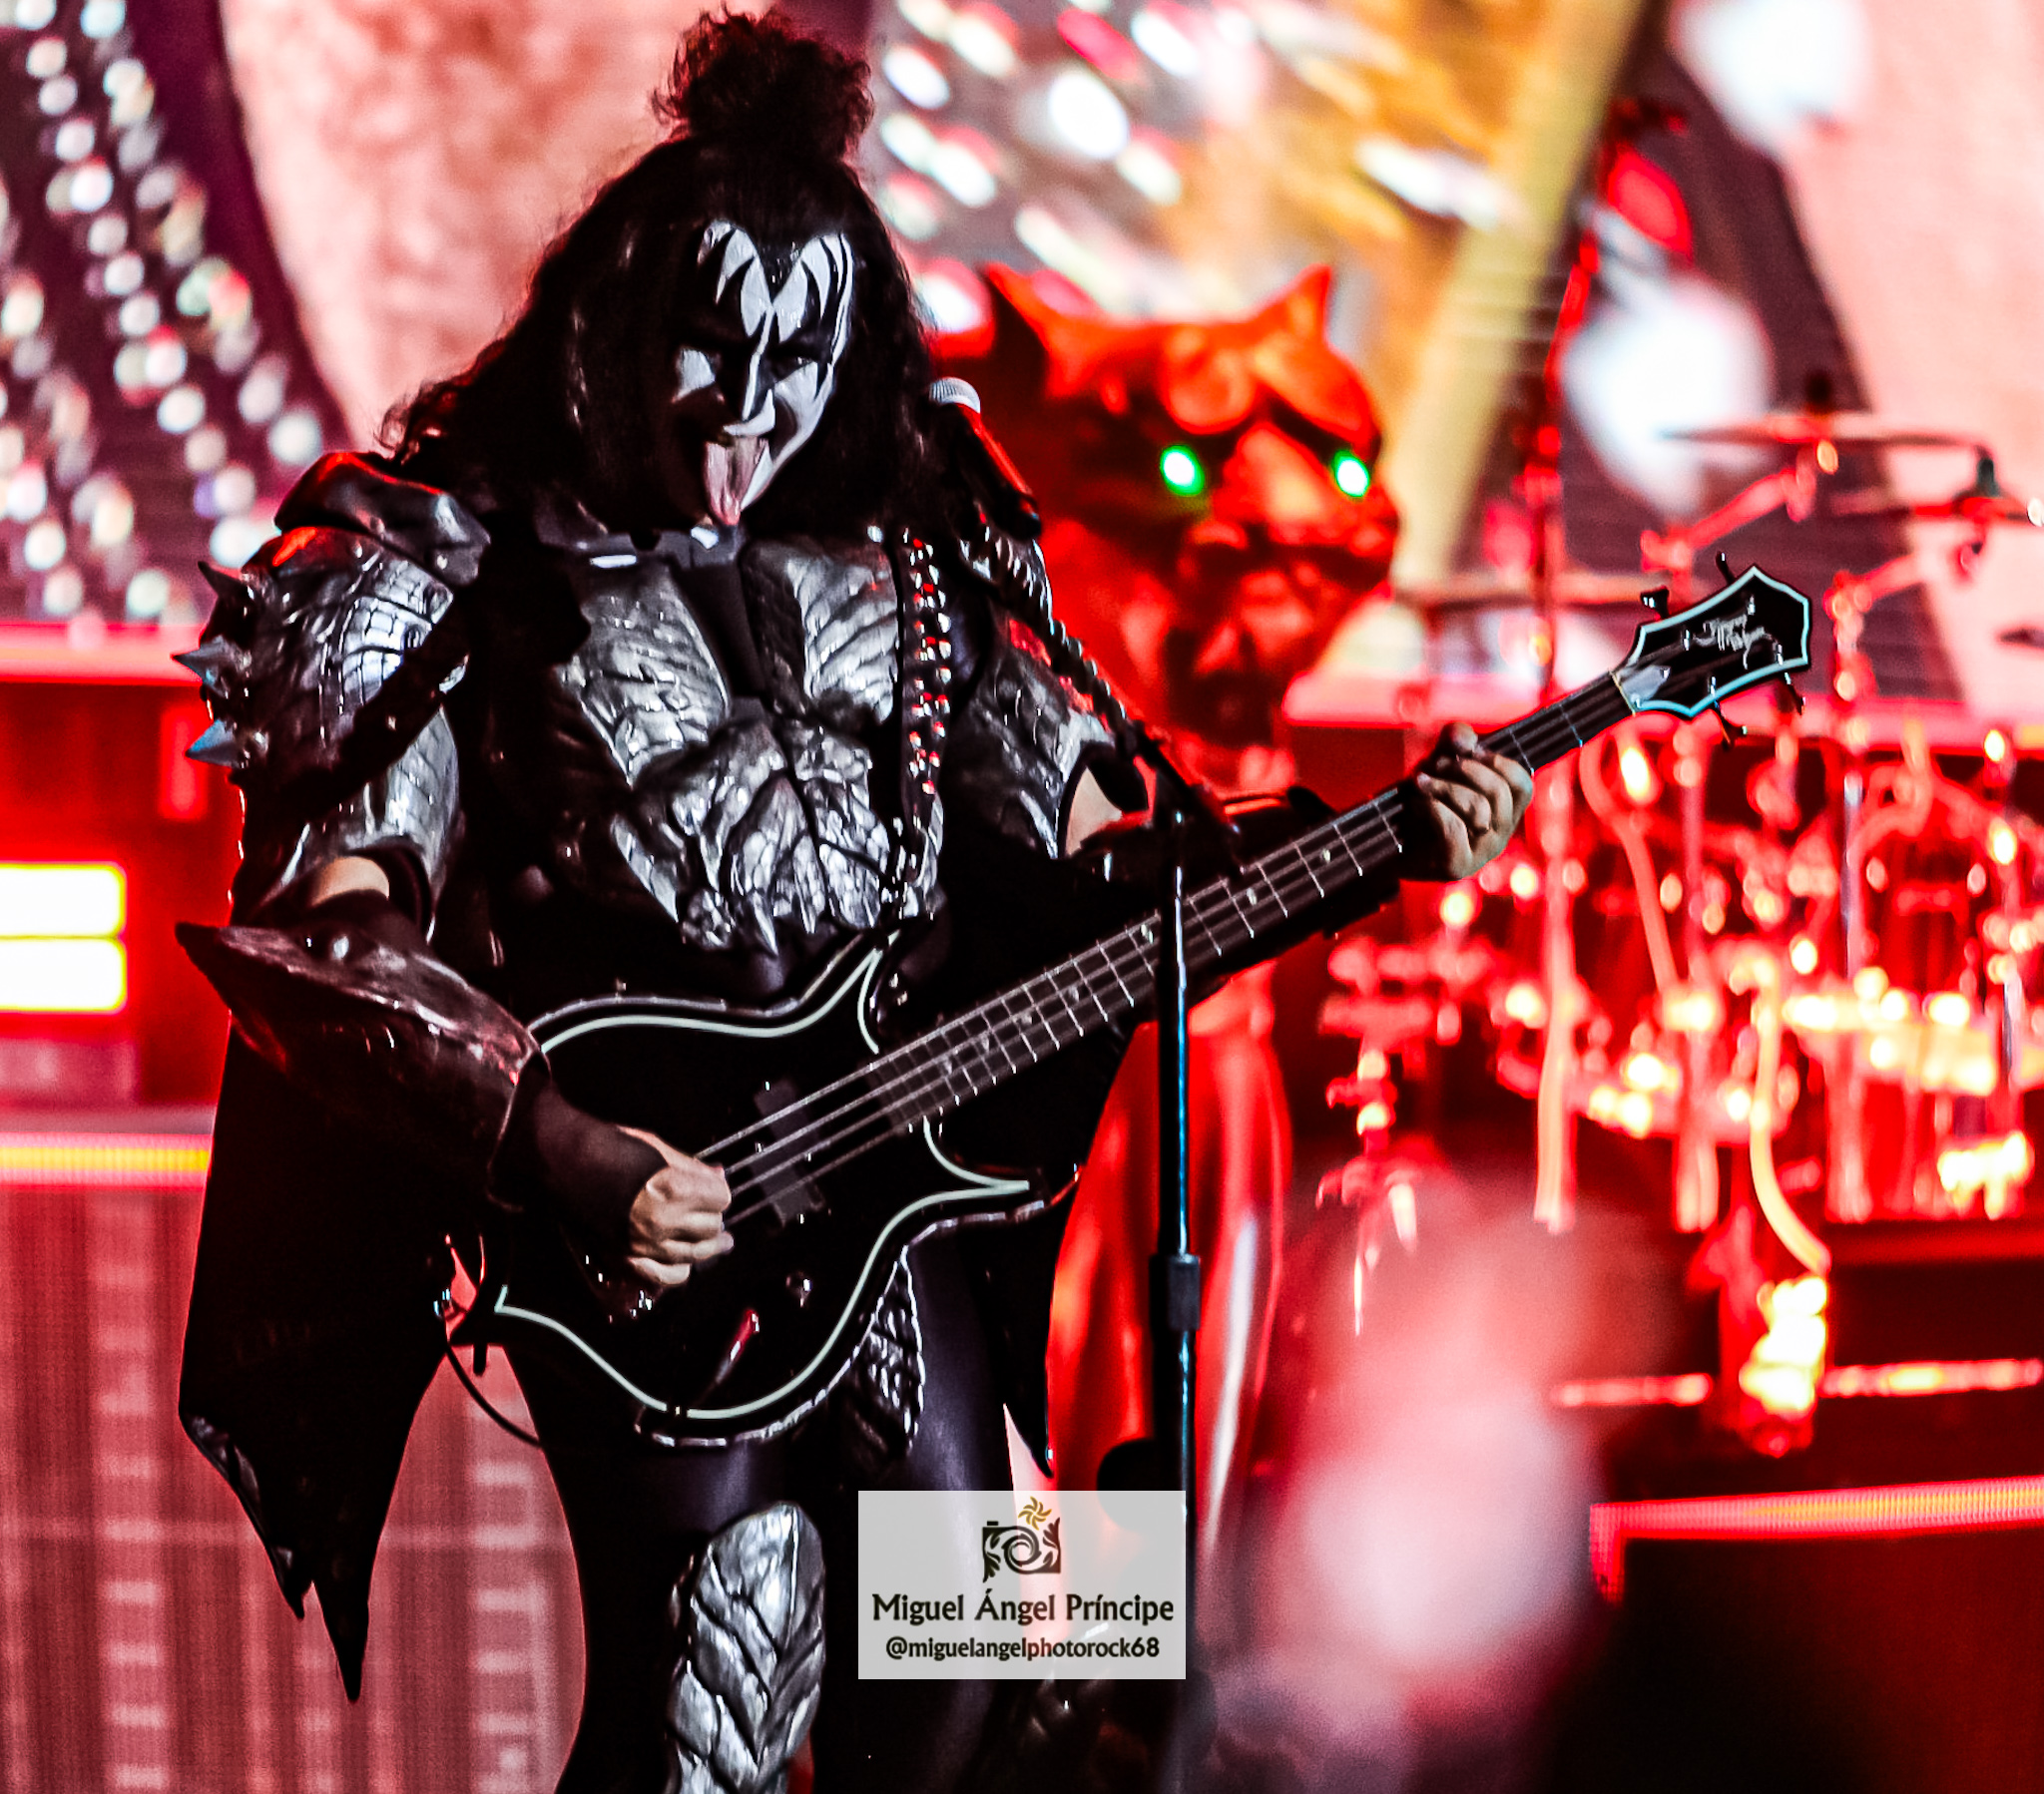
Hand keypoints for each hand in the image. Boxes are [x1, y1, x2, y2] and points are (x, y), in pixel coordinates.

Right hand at [617, 1127, 734, 1289]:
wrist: (562, 1161)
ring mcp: (643, 1244)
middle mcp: (661, 1222)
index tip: (714, 1190)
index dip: (718, 1193)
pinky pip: (665, 1277)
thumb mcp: (657, 1148)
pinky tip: (687, 1262)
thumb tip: (719, 1176)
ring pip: (694, 1254)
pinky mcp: (625, 1257)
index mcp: (673, 1190)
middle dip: (713, 1217)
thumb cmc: (609, 1146)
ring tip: (719, 1242)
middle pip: (711, 1228)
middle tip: (711, 1212)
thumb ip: (692, 1168)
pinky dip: (680, 1270)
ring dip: (707, 1246)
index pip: (720, 1199)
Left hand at [1409, 723, 1532, 880]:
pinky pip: (1453, 827)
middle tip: (1434, 765)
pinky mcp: (1457, 865)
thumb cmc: (1418, 800)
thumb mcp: (1438, 763)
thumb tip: (1463, 739)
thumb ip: (1455, 741)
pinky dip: (1431, 807)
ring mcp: (1481, 854)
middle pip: (1499, 792)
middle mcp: (1499, 834)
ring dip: (1443, 787)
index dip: (1498, 761)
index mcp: (1504, 812)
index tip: (1467, 750)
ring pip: (1478, 809)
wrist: (1384, 840)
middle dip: (1463, 769)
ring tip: (1419, 783)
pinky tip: (1414, 804)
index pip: (1522, 784)